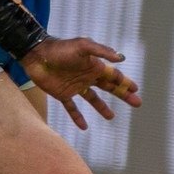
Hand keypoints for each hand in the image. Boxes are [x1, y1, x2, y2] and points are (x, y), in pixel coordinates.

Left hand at [19, 37, 140, 129]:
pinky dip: (77, 117)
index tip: (136, 90)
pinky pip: (71, 108)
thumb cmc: (60, 48)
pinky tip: (84, 127)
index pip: (114, 76)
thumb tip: (121, 59)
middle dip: (122, 95)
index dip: (125, 83)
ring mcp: (75, 86)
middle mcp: (87, 76)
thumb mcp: (83, 46)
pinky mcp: (62, 94)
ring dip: (102, 108)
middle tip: (137, 103)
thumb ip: (102, 51)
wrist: (36, 55)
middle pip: (109, 88)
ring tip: (111, 117)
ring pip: (92, 99)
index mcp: (94, 66)